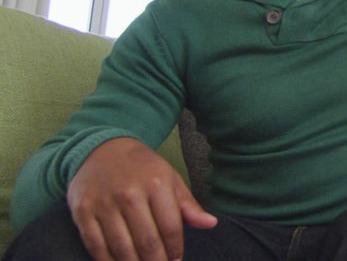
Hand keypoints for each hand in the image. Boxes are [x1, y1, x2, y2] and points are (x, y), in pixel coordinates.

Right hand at [67, 137, 216, 260]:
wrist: (101, 150)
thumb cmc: (142, 168)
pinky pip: (96, 246)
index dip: (175, 250)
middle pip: (148, 242)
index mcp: (156, 184)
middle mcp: (130, 194)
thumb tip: (211, 224)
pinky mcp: (82, 212)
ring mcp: (104, 204)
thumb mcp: (170, 179)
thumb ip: (188, 205)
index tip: (176, 260)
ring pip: (122, 248)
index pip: (171, 228)